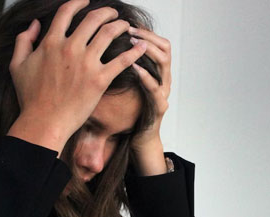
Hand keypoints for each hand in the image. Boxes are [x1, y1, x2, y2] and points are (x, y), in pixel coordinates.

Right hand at [7, 0, 146, 154]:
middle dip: (107, 12)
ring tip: (127, 26)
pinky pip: (122, 60)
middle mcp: (70, 48)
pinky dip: (134, 51)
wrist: (44, 122)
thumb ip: (24, 40)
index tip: (86, 1)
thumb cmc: (30, 97)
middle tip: (113, 13)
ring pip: (109, 33)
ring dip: (121, 26)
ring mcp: (86, 63)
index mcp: (51, 42)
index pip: (67, 12)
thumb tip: (34, 25)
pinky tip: (141, 46)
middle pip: (93, 19)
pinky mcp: (100, 80)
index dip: (78, 2)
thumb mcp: (17, 65)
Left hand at [129, 27, 171, 175]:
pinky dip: (145, 76)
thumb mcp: (126, 85)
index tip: (129, 24)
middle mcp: (164, 79)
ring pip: (164, 64)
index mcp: (157, 72)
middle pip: (165, 48)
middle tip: (130, 30)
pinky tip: (134, 67)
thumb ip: (122, 67)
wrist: (139, 139)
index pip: (158, 43)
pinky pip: (155, 88)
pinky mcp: (159, 107)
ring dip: (148, 50)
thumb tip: (105, 47)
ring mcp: (164, 92)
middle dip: (147, 36)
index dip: (146, 31)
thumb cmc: (130, 112)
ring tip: (132, 43)